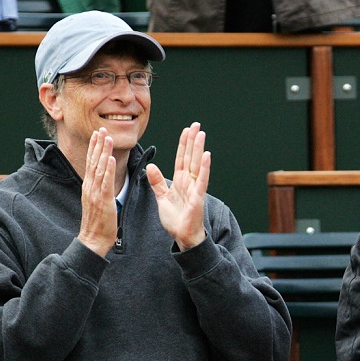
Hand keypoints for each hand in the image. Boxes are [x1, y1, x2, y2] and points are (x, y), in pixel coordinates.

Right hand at [77, 128, 117, 256]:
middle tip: (101, 128)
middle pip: (93, 161)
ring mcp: (95, 193)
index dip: (94, 148)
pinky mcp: (103, 200)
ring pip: (99, 168)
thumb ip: (98, 190)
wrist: (92, 239)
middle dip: (97, 144)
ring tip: (106, 137)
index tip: (97, 135)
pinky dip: (108, 169)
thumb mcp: (96, 203)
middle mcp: (90, 187)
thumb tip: (102, 182)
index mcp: (89, 187)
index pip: (91, 163)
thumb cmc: (97, 224)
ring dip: (103, 152)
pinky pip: (106, 182)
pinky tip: (111, 159)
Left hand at [147, 122, 210, 250]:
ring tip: (201, 134)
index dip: (183, 144)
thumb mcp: (162, 198)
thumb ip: (157, 182)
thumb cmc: (176, 219)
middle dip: (192, 141)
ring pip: (196, 165)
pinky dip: (204, 168)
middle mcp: (189, 182)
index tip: (186, 130)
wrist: (182, 236)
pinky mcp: (198, 197)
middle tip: (196, 124)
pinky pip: (201, 180)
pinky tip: (206, 155)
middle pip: (190, 157)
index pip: (181, 158)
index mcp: (179, 181)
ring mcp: (195, 188)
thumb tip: (152, 167)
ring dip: (198, 149)